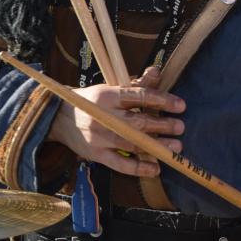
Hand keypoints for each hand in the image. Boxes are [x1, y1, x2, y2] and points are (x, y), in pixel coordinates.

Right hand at [47, 66, 184, 176]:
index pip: (139, 96)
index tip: (181, 106)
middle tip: (180, 127)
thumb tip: (157, 71)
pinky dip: (138, 168)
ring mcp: (99, 137)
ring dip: (156, 146)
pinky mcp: (96, 155)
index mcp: (108, 95)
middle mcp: (104, 116)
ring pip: (131, 144)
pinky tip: (155, 169)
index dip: (162, 100)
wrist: (59, 118)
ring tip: (175, 147)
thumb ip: (137, 84)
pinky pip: (119, 164)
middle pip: (137, 122)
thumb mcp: (111, 88)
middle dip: (162, 125)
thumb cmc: (94, 102)